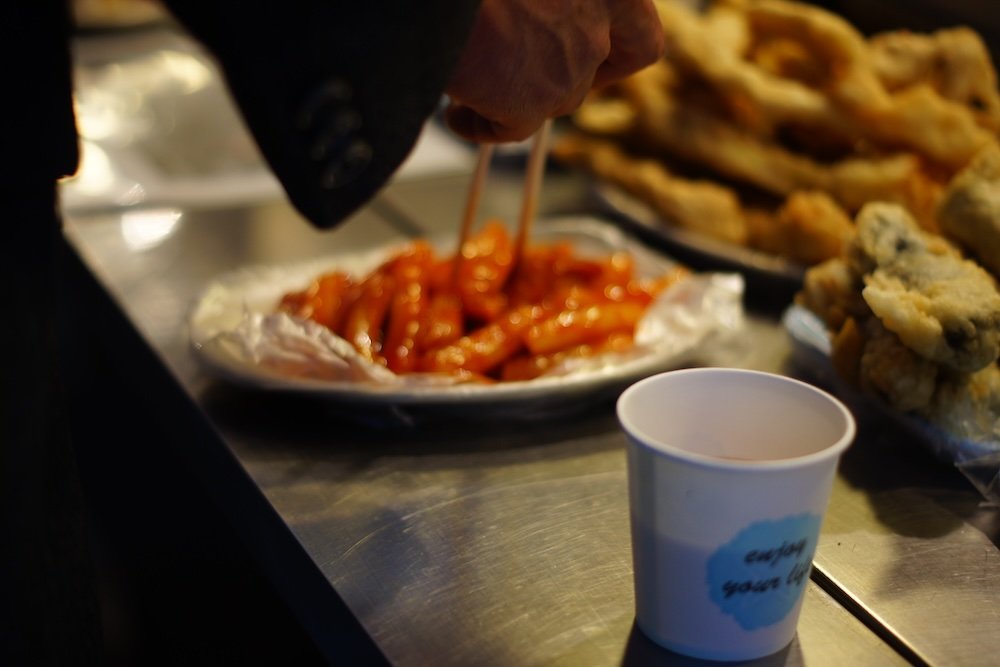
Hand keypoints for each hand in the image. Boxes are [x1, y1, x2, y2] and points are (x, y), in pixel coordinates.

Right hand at [443, 0, 663, 142]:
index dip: (617, 51)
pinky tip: (453, 112)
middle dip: (548, 77)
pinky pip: (508, 130)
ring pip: (549, 103)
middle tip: (506, 65)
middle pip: (586, 76)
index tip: (592, 52)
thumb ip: (541, 10)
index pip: (639, 36)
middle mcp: (595, 29)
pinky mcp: (531, 103)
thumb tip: (525, 34)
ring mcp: (567, 69)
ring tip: (468, 80)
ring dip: (513, 99)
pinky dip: (478, 126)